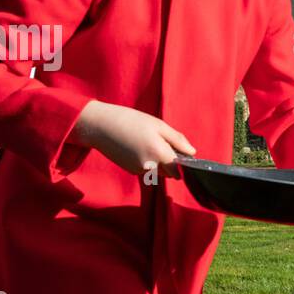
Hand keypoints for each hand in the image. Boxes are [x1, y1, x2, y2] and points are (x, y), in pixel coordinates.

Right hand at [72, 99, 195, 174]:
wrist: (101, 126)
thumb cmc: (131, 121)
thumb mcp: (158, 125)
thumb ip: (177, 140)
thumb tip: (192, 152)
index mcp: (159, 154)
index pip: (178, 170)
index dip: (182, 163)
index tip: (180, 153)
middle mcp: (150, 166)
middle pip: (168, 172)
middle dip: (169, 162)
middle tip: (160, 142)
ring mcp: (139, 170)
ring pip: (157, 170)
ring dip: (157, 161)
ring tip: (145, 141)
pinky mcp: (130, 170)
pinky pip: (146, 168)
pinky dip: (146, 160)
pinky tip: (136, 146)